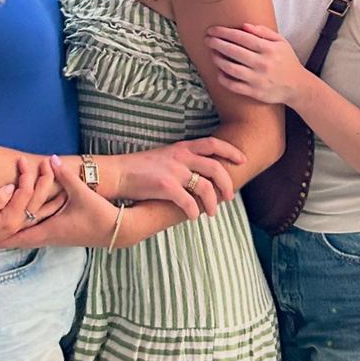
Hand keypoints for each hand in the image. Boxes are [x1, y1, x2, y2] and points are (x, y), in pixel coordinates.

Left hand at [0, 154, 122, 248]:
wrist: (117, 230)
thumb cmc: (100, 215)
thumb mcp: (82, 193)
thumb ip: (65, 176)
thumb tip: (50, 159)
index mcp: (50, 229)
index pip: (19, 235)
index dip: (1, 236)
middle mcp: (49, 236)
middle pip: (19, 238)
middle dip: (2, 236)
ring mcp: (55, 237)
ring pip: (28, 236)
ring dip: (13, 231)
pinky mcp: (61, 233)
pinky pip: (37, 232)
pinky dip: (26, 228)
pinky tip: (19, 224)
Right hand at [0, 156, 62, 257]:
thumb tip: (11, 187)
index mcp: (10, 218)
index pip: (25, 192)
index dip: (26, 174)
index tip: (21, 159)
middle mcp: (17, 223)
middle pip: (38, 200)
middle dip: (45, 181)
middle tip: (48, 163)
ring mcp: (16, 226)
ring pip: (41, 211)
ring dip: (52, 197)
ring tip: (64, 185)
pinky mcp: (13, 227)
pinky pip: (36, 217)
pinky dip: (46, 209)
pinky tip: (51, 203)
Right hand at [105, 137, 245, 218]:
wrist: (117, 173)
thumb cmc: (139, 169)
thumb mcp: (164, 157)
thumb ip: (182, 161)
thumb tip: (200, 175)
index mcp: (182, 147)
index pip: (213, 144)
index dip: (230, 151)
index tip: (242, 160)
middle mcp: (181, 156)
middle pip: (215, 168)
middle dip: (226, 183)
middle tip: (229, 197)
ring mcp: (174, 171)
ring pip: (206, 187)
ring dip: (212, 203)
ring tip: (211, 213)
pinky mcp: (166, 186)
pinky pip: (189, 202)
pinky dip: (194, 212)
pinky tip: (193, 217)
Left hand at [206, 23, 306, 106]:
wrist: (298, 87)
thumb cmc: (287, 61)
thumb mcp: (281, 42)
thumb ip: (263, 32)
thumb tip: (244, 26)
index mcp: (269, 49)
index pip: (241, 37)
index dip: (224, 33)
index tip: (213, 30)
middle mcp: (262, 64)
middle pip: (233, 51)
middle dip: (217, 44)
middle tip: (207, 39)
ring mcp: (258, 79)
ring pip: (231, 68)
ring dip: (218, 60)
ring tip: (212, 53)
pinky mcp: (254, 92)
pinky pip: (233, 85)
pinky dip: (223, 78)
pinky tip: (218, 72)